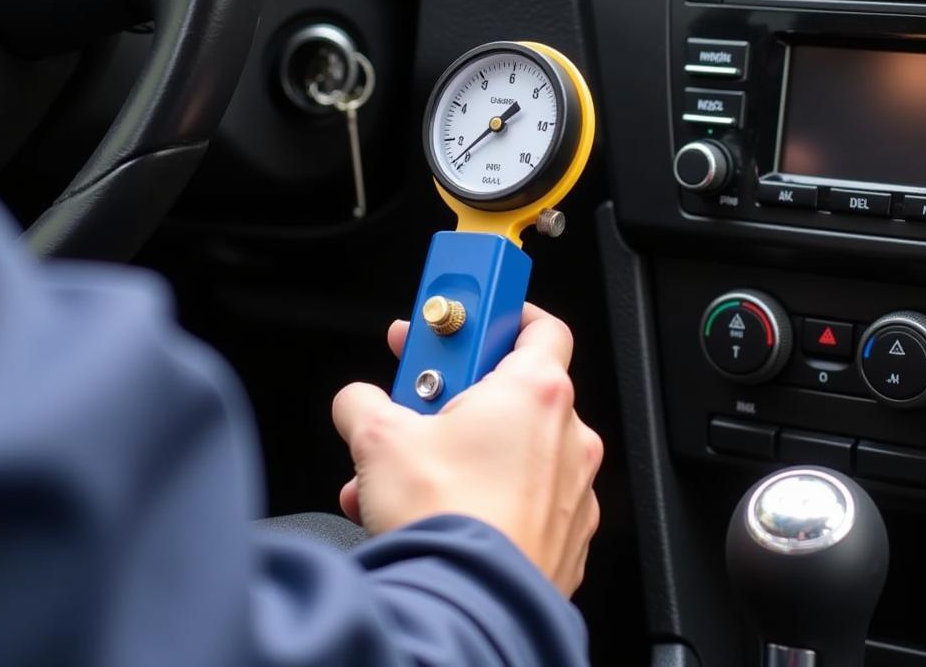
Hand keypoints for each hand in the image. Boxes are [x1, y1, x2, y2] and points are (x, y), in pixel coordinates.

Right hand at [332, 303, 602, 596]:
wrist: (468, 611)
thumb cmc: (446, 521)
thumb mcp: (379, 438)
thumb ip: (364, 402)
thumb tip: (356, 402)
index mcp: (536, 392)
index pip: (538, 325)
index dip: (500, 314)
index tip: (469, 316)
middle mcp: (566, 437)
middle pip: (512, 391)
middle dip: (457, 395)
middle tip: (418, 400)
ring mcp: (570, 492)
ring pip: (510, 452)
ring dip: (460, 453)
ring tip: (409, 473)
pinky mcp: (563, 538)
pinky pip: (519, 501)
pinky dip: (481, 498)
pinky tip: (432, 513)